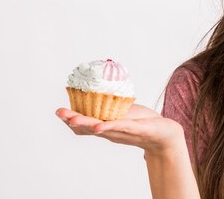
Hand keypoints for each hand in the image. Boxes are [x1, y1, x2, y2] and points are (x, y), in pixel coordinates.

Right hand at [56, 104, 185, 154]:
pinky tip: (99, 126)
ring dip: (86, 123)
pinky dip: (109, 127)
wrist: (164, 134)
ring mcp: (122, 132)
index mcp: (106, 126)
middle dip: (72, 120)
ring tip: (72, 119)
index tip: (60, 111)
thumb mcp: (124, 112)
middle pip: (88, 128)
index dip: (71, 119)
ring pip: (100, 128)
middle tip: (59, 112)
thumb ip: (112, 106)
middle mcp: (110, 131)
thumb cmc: (144, 122)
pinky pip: (121, 128)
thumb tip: (101, 89)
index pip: (84, 125)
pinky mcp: (136, 130)